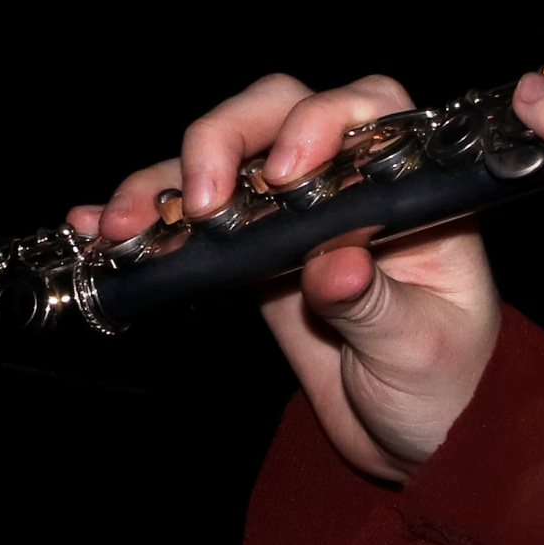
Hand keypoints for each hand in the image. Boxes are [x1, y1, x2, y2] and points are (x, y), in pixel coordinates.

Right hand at [72, 72, 501, 483]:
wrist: (418, 435)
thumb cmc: (446, 379)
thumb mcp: (421, 347)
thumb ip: (377, 304)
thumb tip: (335, 263)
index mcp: (410, 189)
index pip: (369, 110)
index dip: (322, 119)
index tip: (288, 171)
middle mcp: (347, 184)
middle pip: (278, 112)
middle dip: (227, 137)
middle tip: (200, 201)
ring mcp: (291, 215)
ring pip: (222, 159)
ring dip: (165, 179)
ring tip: (125, 223)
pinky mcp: (249, 254)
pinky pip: (189, 220)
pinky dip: (143, 216)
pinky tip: (97, 229)